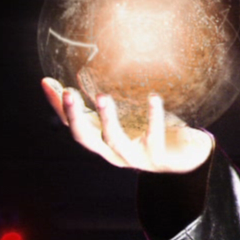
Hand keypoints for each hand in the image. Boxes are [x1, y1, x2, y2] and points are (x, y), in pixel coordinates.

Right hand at [41, 77, 212, 172]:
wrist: (189, 154)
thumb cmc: (152, 132)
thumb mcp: (126, 116)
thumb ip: (100, 102)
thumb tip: (57, 79)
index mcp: (104, 142)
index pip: (75, 126)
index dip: (60, 108)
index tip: (49, 82)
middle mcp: (114, 153)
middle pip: (86, 138)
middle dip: (74, 117)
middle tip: (68, 93)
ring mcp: (136, 158)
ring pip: (115, 141)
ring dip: (106, 119)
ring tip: (102, 96)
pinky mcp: (159, 159)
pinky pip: (154, 139)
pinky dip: (153, 118)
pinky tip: (153, 98)